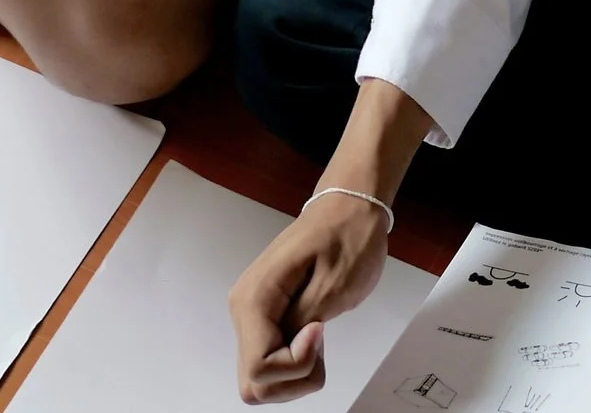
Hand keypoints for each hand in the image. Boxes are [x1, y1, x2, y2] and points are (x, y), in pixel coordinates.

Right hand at [228, 190, 392, 403]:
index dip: (296, 364)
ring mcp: (251, 315)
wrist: (347, 209)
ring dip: (294, 373)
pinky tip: (312, 337)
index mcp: (255, 299)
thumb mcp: (334, 285)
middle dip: (293, 378)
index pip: (259, 368)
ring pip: (259, 378)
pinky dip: (293, 363)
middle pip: (253, 382)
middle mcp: (243, 309)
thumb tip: (288, 351)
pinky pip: (269, 361)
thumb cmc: (347, 238)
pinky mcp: (263, 318)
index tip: (320, 330)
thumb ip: (303, 325)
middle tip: (321, 344)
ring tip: (318, 337)